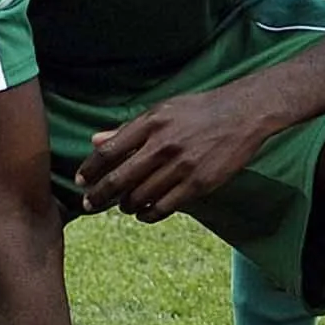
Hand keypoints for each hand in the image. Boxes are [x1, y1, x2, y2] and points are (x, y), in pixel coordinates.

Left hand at [76, 82, 288, 221]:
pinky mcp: (199, 183)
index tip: (81, 181)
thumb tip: (95, 140)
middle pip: (119, 179)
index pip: (109, 151)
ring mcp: (182, 166)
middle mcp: (163, 144)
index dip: (90, 169)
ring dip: (126, 205)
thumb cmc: (200, 110)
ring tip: (124, 205)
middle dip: (99, 196)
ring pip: (140, 197)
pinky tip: (144, 212)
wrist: (243, 113)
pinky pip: (164, 207)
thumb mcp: (162, 111)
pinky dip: (148, 214)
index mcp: (151, 123)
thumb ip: (128, 129)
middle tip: (90, 204)